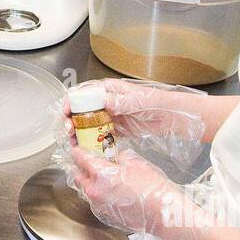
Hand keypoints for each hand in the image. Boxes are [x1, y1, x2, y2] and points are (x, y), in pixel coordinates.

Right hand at [61, 78, 202, 146]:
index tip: (65, 113)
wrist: (174, 116)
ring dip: (79, 133)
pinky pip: (100, 135)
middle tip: (68, 132)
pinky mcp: (117, 130)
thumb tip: (103, 101)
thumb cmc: (158, 102)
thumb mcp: (139, 100)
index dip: (70, 102)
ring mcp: (111, 116)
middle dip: (71, 120)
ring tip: (75, 143)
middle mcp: (107, 102)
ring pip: (88, 124)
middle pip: (81, 110)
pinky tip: (88, 148)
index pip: (83, 93)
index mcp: (109, 90)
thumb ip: (121, 101)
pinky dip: (92, 142)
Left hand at [67, 147, 184, 236]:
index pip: (80, 159)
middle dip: (80, 168)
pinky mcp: (103, 215)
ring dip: (89, 182)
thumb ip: (120, 157)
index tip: (78, 149)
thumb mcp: (136, 163)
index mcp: (101, 174)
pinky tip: (110, 192)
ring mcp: (98, 205)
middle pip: (77, 176)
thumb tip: (114, 156)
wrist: (161, 214)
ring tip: (102, 178)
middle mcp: (94, 191)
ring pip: (84, 190)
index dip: (78, 151)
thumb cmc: (152, 189)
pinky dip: (97, 195)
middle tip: (88, 162)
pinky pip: (94, 202)